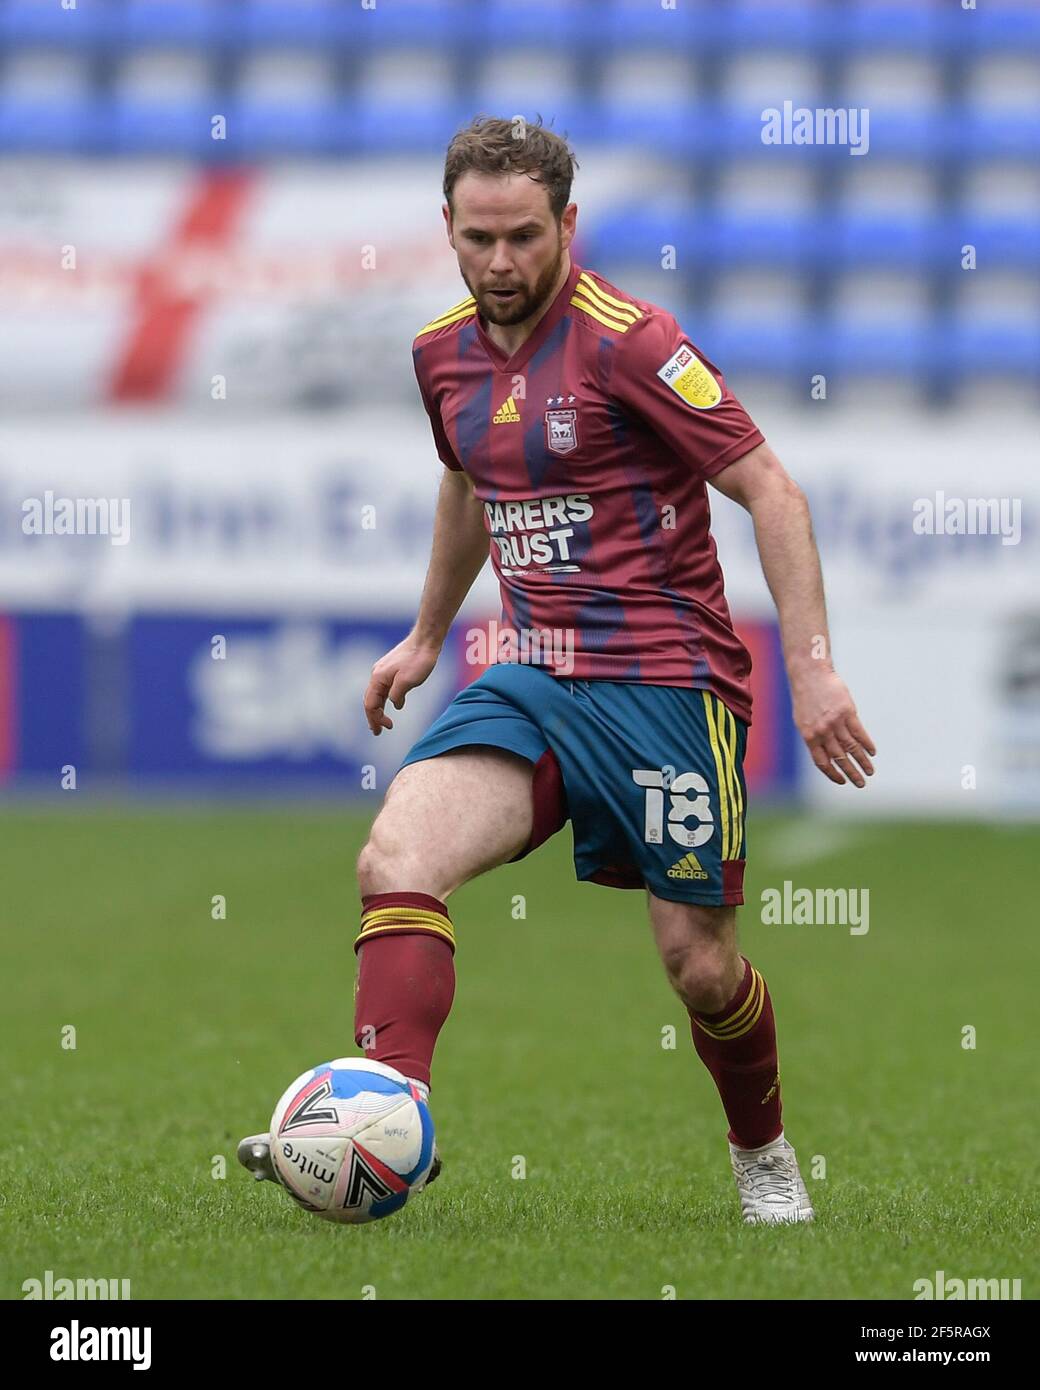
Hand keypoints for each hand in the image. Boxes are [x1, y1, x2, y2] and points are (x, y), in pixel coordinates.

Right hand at [363, 635, 440, 735]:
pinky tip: (395, 704)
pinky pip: (385, 687)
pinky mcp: (392, 669)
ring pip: (377, 694)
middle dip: (373, 717)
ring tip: (383, 722)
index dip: (375, 719)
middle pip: (370, 700)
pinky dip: (386, 699)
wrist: (425, 640)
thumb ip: (397, 695)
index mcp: (378, 678)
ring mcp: (384, 671)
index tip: (384, 729)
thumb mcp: (407, 682)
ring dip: (379, 709)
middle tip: (378, 732)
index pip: (370, 704)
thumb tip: (395, 705)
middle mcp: (377, 674)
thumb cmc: (418, 660)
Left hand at [790, 669, 875, 786]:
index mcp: (809, 736)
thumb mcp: (802, 720)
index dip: (833, 774)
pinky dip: (867, 744)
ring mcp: (835, 722)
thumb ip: (814, 736)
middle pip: (839, 758)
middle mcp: (822, 732)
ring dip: (862, 761)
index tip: (843, 781)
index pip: (822, 762)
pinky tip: (872, 752)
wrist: (810, 675)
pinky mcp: (847, 712)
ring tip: (870, 772)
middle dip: (851, 773)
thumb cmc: (805, 698)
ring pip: (852, 747)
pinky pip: (859, 732)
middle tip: (861, 784)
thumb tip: (826, 752)